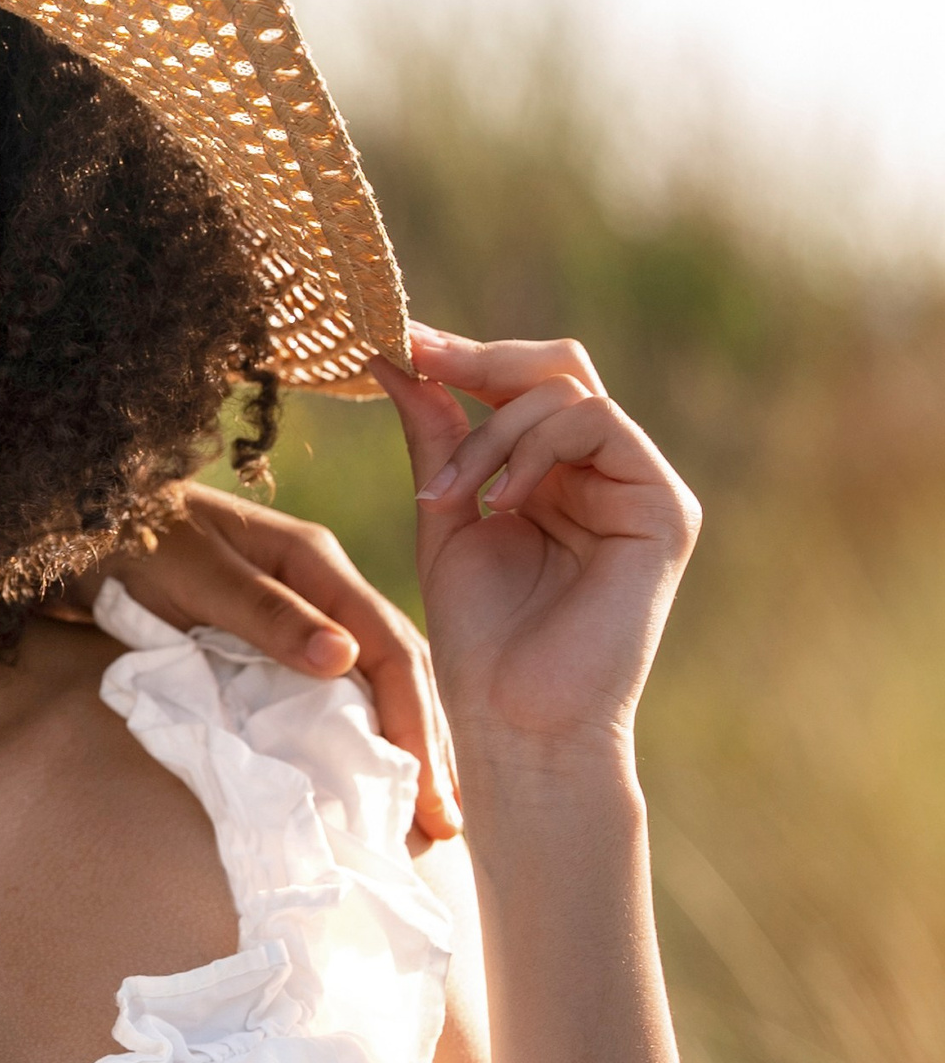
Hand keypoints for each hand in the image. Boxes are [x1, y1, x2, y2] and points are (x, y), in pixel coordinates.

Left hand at [95, 486, 460, 839]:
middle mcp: (322, 586)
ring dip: (400, 745)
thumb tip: (344, 660)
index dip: (415, 719)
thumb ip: (265, 613)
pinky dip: (356, 735)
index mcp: (316, 562)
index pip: (390, 647)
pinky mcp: (274, 639)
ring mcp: (302, 612)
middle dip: (424, 744)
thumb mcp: (195, 573)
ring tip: (419, 814)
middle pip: (398, 668)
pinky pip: (332, 691)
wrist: (85, 523)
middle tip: (442, 822)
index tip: (427, 790)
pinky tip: (364, 777)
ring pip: (373, 683)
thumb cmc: (135, 541)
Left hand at [377, 329, 699, 768]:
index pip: (521, 386)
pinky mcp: (666, 508)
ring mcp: (641, 487)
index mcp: (557, 473)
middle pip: (556, 367)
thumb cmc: (481, 638)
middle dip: (477, 359)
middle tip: (414, 356)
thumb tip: (402, 360)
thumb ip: (436, 438)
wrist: (517, 722)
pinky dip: (535, 447)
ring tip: (448, 495)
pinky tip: (500, 502)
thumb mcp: (445, 515)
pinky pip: (600, 424)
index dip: (462, 357)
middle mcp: (605, 472)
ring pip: (567, 391)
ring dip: (490, 431)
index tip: (395, 341)